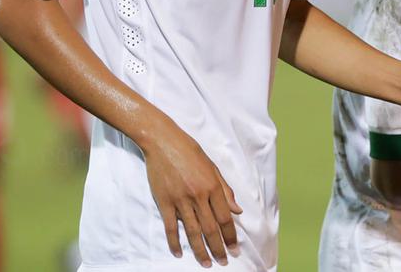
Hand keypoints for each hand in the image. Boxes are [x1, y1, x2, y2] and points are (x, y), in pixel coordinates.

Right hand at [140, 119, 243, 266]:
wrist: (163, 141)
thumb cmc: (190, 151)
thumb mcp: (213, 167)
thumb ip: (225, 190)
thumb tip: (237, 210)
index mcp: (213, 186)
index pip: (225, 218)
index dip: (230, 236)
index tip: (234, 249)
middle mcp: (199, 195)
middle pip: (211, 229)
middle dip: (218, 248)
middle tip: (223, 261)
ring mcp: (181, 200)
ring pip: (193, 232)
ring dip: (201, 250)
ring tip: (206, 263)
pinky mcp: (165, 201)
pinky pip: (171, 227)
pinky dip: (175, 242)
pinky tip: (179, 253)